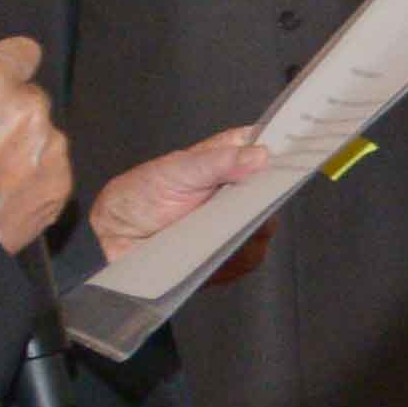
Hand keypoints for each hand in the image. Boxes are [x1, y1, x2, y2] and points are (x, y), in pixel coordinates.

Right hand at [0, 42, 76, 253]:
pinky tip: (4, 194)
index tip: (9, 69)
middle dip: (9, 114)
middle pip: (29, 98)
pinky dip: (34, 179)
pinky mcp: (60, 184)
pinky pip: (51, 170)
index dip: (12, 61)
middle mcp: (27, 111)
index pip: (20, 51)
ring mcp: (49, 148)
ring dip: (24, 148)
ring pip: (43, 136)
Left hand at [75, 122, 280, 271]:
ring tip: (211, 228)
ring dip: (245, 230)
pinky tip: (209, 248)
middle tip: (236, 201)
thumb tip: (261, 156)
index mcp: (232, 158)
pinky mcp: (233, 255)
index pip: (272, 149)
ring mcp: (240, 224)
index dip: (287, 152)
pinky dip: (233, 255)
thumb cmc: (140, 195)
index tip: (292, 156)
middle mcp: (241, 191)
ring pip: (267, 227)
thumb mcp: (177, 169)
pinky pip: (250, 257)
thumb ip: (218, 161)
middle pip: (277, 192)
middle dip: (265, 198)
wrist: (115, 236)